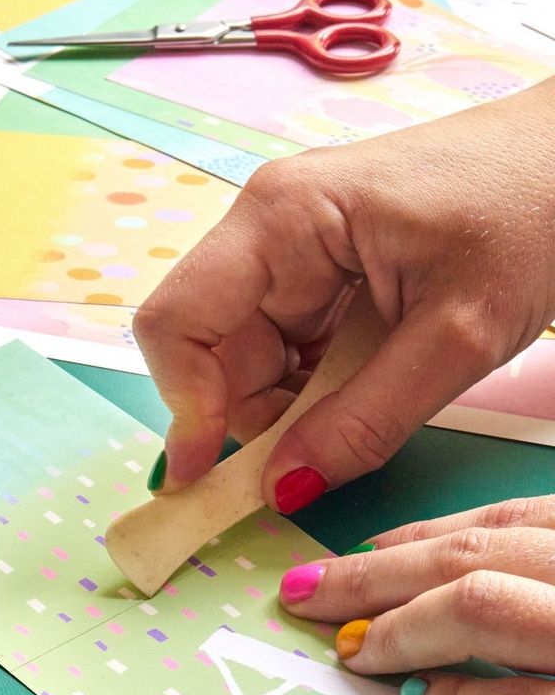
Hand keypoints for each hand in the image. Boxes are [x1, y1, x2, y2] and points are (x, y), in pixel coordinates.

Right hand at [134, 78, 554, 513]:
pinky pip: (291, 353)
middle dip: (251, 417)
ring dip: (290, 409)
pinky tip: (369, 388)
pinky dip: (316, 392)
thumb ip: (366, 420)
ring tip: (367, 407)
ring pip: (249, 361)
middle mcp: (271, 229)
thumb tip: (283, 487)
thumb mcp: (457, 334)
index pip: (176, 322)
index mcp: (283, 217)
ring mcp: (296, 252)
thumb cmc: (538, 207)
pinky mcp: (325, 275)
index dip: (184, 406)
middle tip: (313, 459)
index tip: (210, 477)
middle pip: (210, 351)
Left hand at [278, 495, 554, 694]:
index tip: (354, 552)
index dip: (415, 539)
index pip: (501, 524)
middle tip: (306, 593)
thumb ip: (535, 581)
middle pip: (471, 558)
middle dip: (374, 576)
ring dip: (400, 628)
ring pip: (479, 608)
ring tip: (351, 651)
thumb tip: (439, 592)